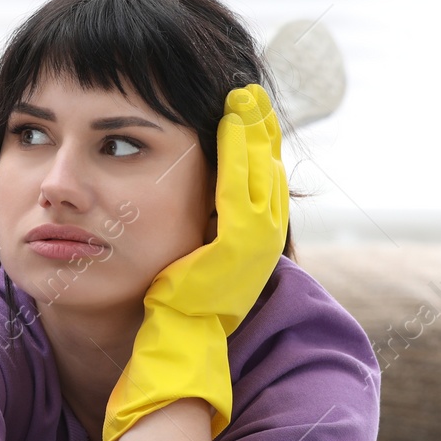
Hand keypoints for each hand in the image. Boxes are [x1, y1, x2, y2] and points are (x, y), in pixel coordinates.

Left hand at [101, 84, 288, 440]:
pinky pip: (243, 187)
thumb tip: (178, 206)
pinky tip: (232, 124)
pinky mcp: (241, 245)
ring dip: (254, 132)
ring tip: (244, 97)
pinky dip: (240, 153)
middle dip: (259, 129)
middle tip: (249, 92)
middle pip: (266, 170)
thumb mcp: (188, 262)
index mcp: (250, 244)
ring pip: (261, 172)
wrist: (176, 348)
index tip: (243, 111)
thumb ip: (194, 232)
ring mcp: (256, 243)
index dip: (254, 145)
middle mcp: (262, 241)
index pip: (258, 182)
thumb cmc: (174, 308)